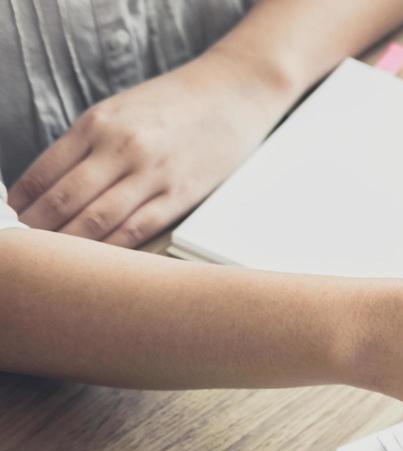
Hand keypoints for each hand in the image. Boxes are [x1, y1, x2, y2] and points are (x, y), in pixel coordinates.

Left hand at [7, 48, 295, 247]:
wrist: (232, 93)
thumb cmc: (174, 103)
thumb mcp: (120, 109)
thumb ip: (88, 142)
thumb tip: (53, 183)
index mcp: (98, 123)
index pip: (45, 171)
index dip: (24, 201)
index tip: (17, 216)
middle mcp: (121, 147)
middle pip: (65, 199)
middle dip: (40, 227)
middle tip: (31, 245)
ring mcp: (152, 172)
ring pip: (97, 219)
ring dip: (71, 242)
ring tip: (58, 258)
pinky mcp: (181, 194)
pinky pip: (137, 229)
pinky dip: (112, 247)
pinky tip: (100, 258)